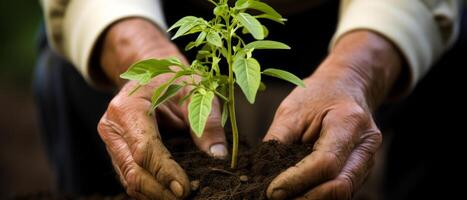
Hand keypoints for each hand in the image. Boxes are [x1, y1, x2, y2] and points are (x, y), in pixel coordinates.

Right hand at [96, 18, 226, 198]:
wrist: (151, 72)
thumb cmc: (174, 77)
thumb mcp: (196, 90)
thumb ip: (206, 120)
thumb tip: (217, 154)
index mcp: (127, 107)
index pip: (144, 149)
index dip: (164, 172)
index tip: (185, 188)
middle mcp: (112, 127)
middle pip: (132, 171)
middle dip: (160, 190)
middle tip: (187, 196)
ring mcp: (111, 143)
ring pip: (129, 180)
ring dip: (155, 194)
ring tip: (182, 196)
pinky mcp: (117, 153)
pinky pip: (130, 178)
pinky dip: (150, 189)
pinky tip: (171, 190)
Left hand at [264, 31, 402, 198]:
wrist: (347, 86)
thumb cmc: (317, 95)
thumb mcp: (292, 110)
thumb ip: (277, 140)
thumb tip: (260, 173)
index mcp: (349, 122)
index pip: (325, 162)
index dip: (297, 181)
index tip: (271, 190)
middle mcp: (366, 145)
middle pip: (339, 186)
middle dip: (305, 199)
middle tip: (275, 198)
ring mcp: (368, 160)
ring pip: (343, 194)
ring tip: (284, 198)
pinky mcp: (362, 170)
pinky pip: (342, 191)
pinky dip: (319, 196)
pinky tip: (298, 194)